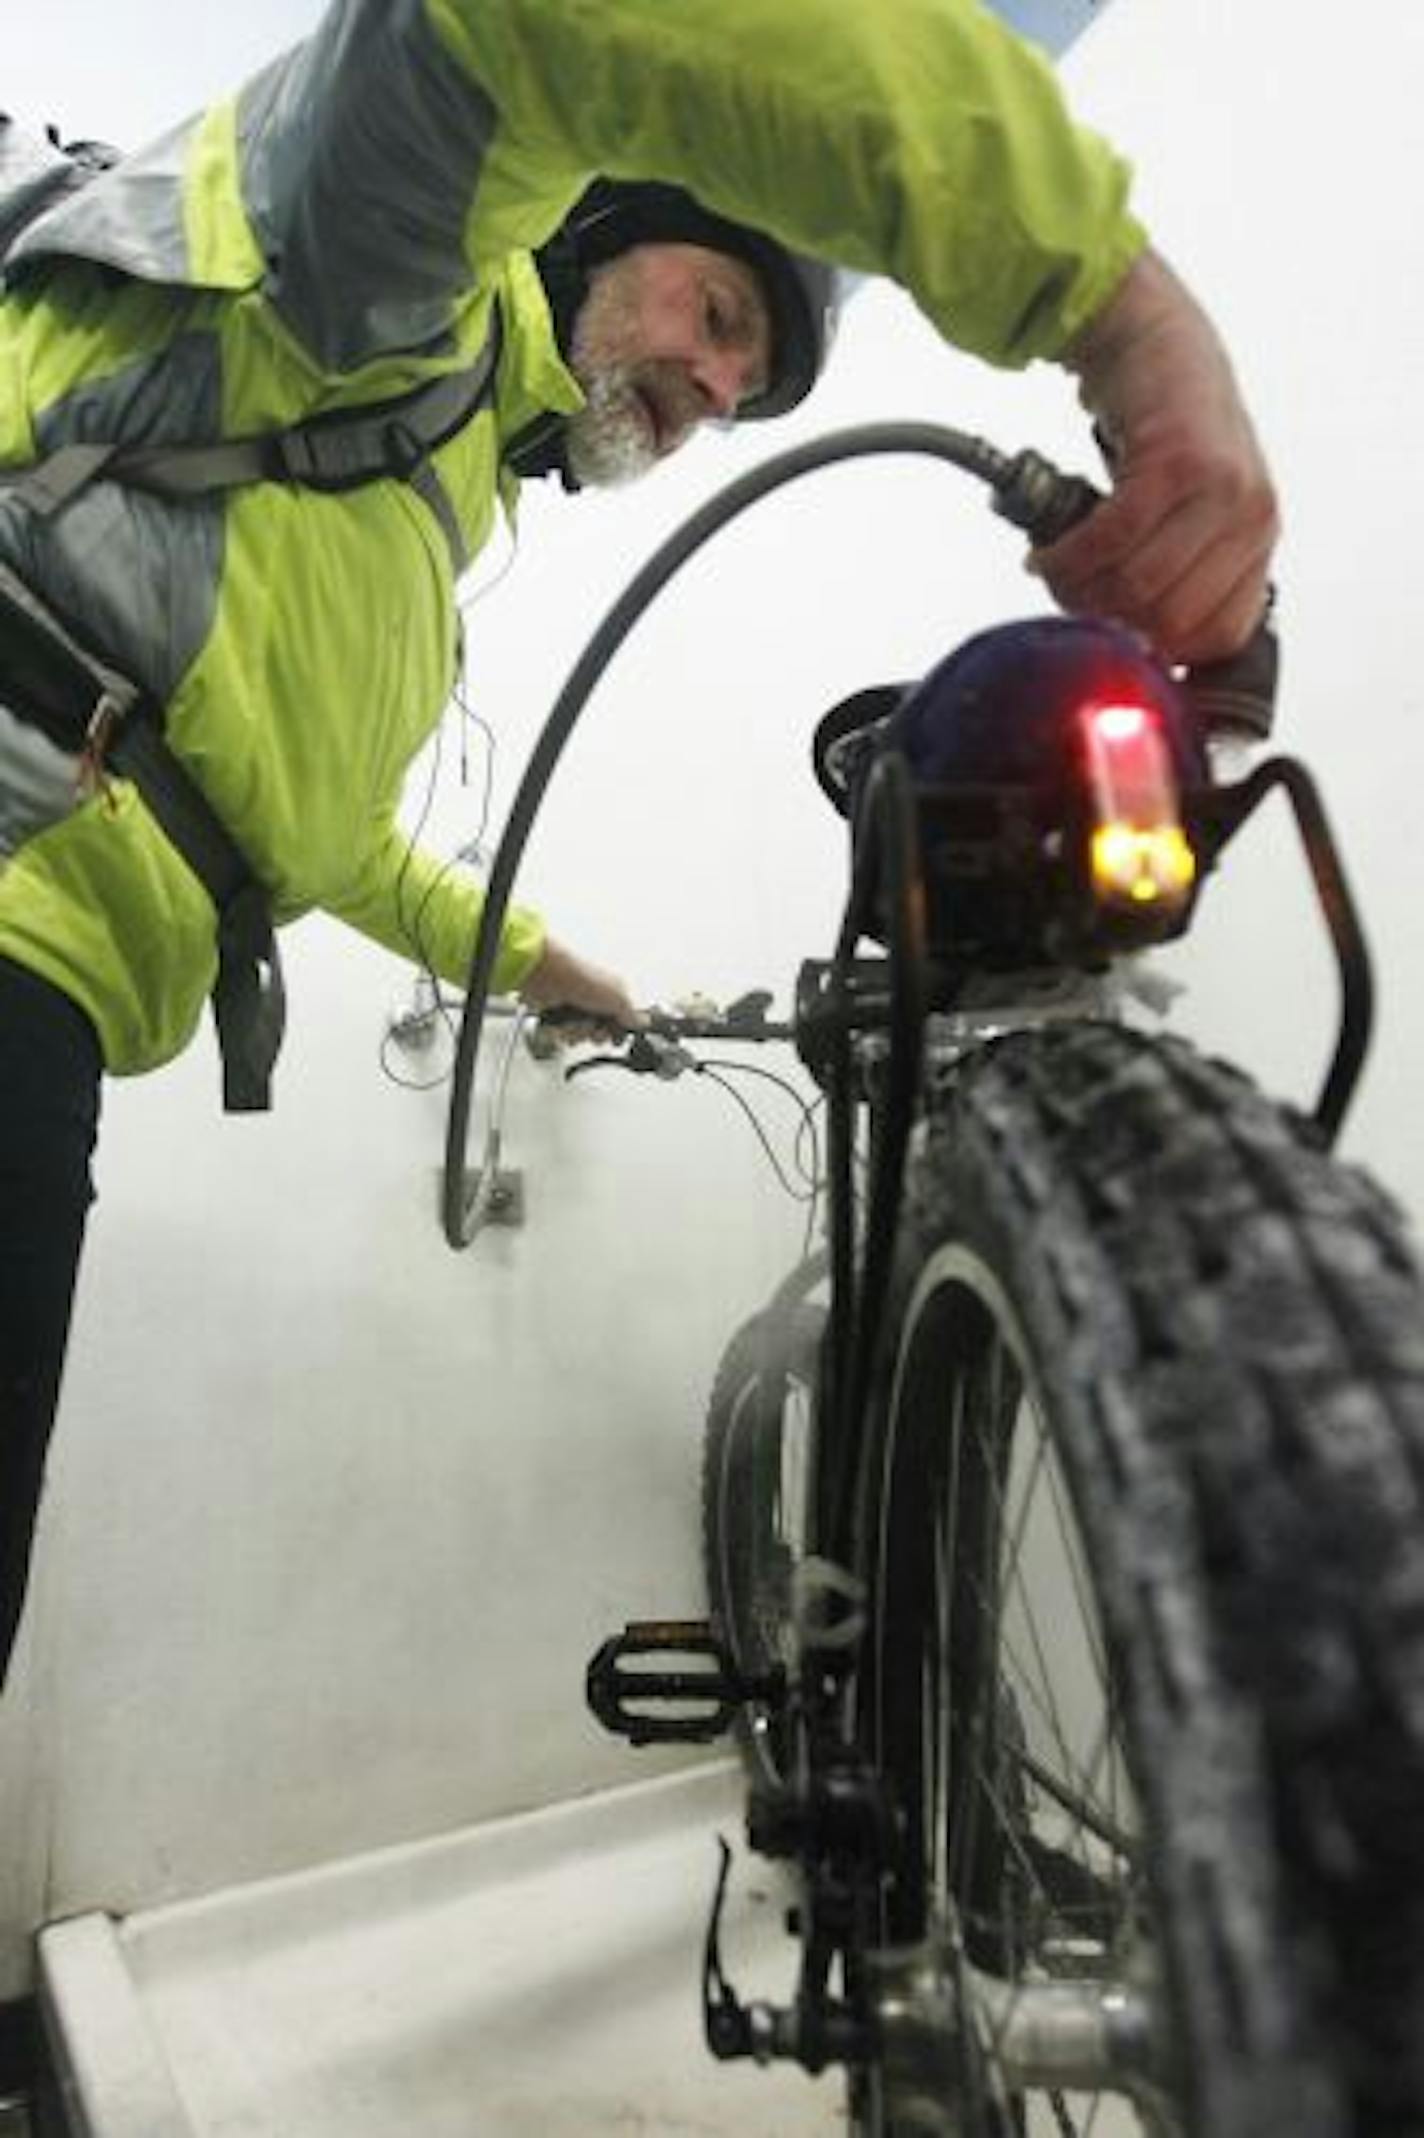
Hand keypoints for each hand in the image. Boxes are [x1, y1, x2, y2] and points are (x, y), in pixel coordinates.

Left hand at [517, 933, 642, 1044]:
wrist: (548, 976)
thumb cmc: (583, 979)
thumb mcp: (618, 999)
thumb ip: (632, 1014)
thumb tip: (643, 1022)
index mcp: (613, 992)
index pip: (621, 1021)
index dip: (618, 1033)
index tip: (615, 1039)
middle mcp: (594, 999)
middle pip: (600, 1032)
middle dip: (595, 1034)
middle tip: (593, 1027)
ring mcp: (574, 1007)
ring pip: (580, 1035)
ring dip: (576, 1032)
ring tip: (573, 1021)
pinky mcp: (556, 1013)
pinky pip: (562, 1033)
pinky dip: (561, 1031)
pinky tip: (561, 1021)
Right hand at [1032, 249, 1277, 663]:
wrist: (1151, 336)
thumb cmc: (1165, 423)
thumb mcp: (1193, 510)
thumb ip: (1180, 574)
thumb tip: (1136, 645)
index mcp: (1257, 540)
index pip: (1213, 640)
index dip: (1151, 650)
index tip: (1108, 634)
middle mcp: (1249, 517)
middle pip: (1167, 621)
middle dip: (1106, 621)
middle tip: (1070, 599)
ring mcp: (1219, 490)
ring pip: (1137, 587)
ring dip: (1079, 589)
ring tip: (1056, 570)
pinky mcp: (1175, 463)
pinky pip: (1111, 540)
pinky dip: (1067, 556)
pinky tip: (1048, 552)